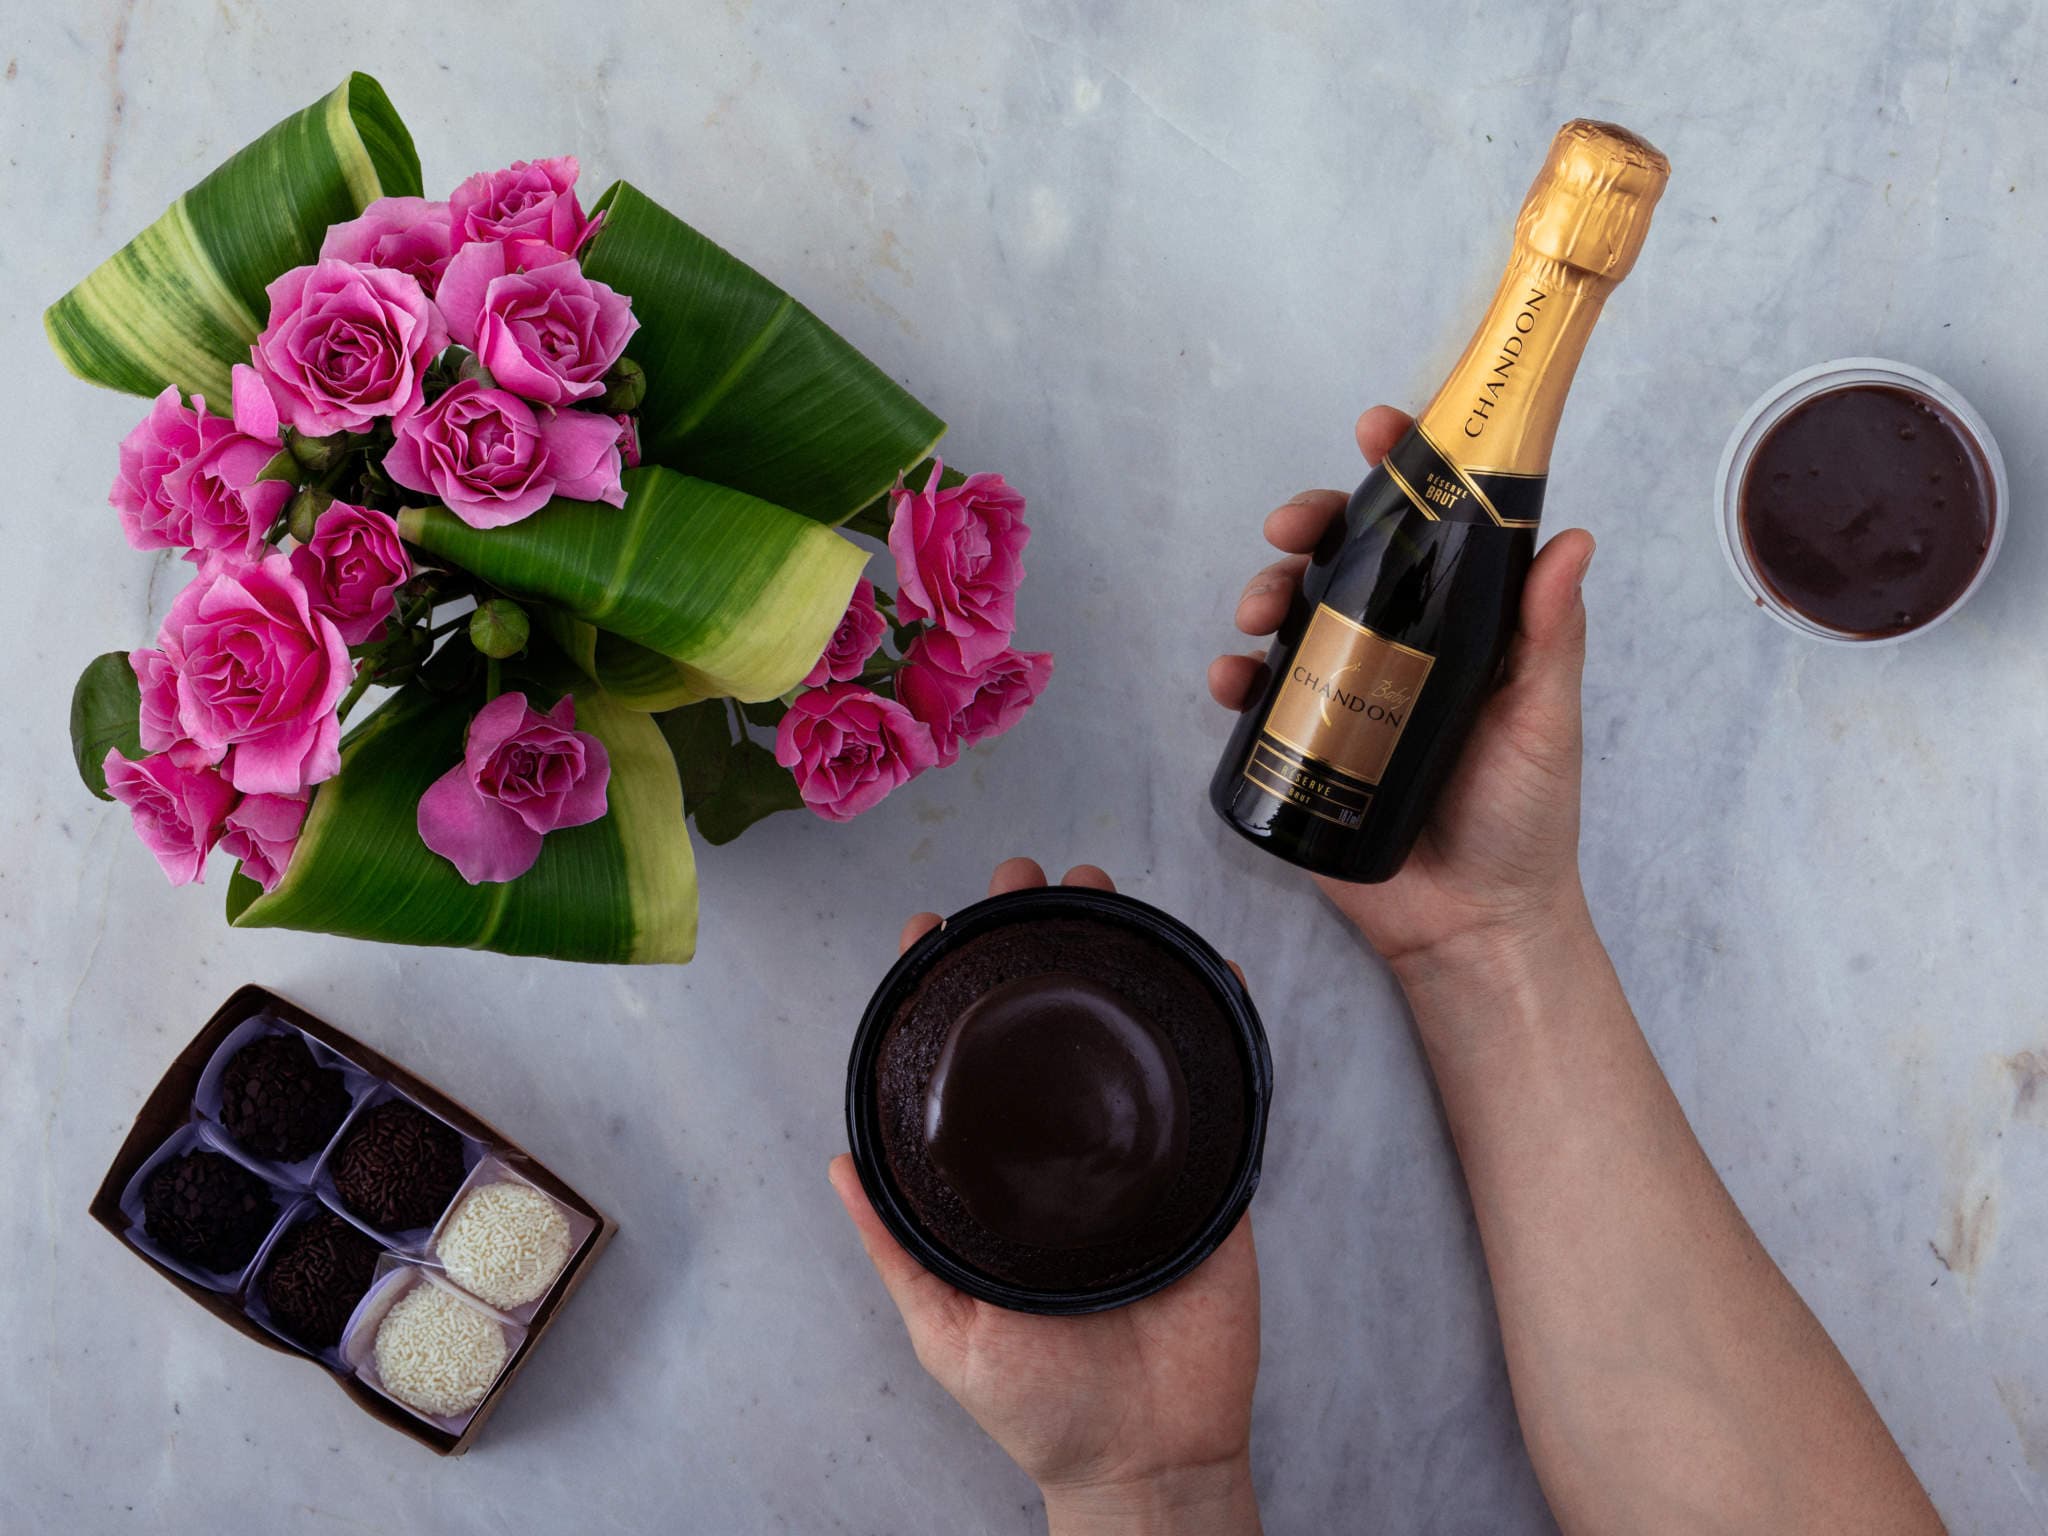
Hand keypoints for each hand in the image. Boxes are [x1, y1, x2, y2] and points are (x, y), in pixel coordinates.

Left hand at [831, 857, 1262, 1535]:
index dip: (944, 988)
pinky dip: (1221, 1022)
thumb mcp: (946, 1328)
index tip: (929, 925)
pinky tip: (1212, 970)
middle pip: (1046, 1022)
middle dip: (1034, 939)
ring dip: (1116, 954)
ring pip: (1126, 1034)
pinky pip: (1219, 1086)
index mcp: (997, 1175)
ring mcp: (1138, 1154)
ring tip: (1103, 891)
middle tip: (1025, 878)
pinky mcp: (1208, 1174)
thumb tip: (837, 1163)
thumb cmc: (1040, 1406)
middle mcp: (1062, 1149)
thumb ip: (899, 1248)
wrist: (1146, 1458)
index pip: (963, 1060)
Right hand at [1208, 404, 1596, 974]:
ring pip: (1291, 616)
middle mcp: (1398, 647)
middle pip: (1344, 560)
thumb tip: (1573, 540)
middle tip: (1292, 528)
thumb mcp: (1545, 721)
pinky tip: (1230, 680)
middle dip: (1308, 526)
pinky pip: (1257, 701)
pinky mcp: (1303, 747)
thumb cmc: (1522, 821)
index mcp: (1459, 628)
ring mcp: (1344, 695)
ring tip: (1259, 611)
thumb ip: (1550, 637)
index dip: (1400, 473)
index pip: (1430, 532)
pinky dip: (1234, 680)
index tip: (1377, 431)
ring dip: (1263, 592)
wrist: (1470, 925)